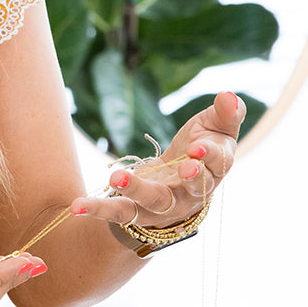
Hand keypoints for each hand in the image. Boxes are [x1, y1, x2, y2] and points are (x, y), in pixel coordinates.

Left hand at [70, 90, 244, 229]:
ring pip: (154, 201)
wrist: (176, 185)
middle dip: (189, 179)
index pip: (219, 165)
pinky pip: (119, 212)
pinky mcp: (138, 210)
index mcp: (214, 171)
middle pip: (193, 189)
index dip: (211, 156)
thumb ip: (226, 114)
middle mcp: (191, 193)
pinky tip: (77, 205)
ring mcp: (165, 205)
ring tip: (117, 178)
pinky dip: (98, 209)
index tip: (199, 146)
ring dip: (136, 190)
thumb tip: (231, 94)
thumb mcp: (214, 129)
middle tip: (183, 166)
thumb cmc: (199, 150)